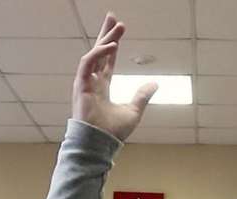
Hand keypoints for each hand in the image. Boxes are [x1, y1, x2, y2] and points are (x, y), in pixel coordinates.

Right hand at [71, 12, 157, 140]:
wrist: (100, 144)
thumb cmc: (112, 132)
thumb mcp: (133, 111)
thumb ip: (142, 96)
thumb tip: (155, 84)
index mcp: (102, 87)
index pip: (107, 60)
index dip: (113, 45)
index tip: (120, 30)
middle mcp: (92, 82)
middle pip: (99, 52)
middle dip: (106, 33)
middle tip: (113, 16)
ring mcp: (85, 84)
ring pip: (93, 54)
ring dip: (105, 39)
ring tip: (117, 26)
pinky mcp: (81, 86)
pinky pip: (87, 64)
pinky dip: (98, 54)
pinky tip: (110, 45)